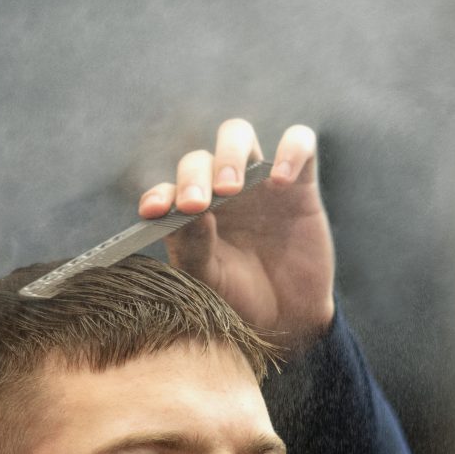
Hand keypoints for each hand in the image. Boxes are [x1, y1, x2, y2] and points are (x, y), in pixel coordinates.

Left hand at [138, 119, 334, 351]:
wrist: (289, 319)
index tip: (153, 212)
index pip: (169, 190)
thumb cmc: (240, 299)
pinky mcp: (300, 183)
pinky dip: (291, 151)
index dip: (159, 195)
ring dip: (229, 153)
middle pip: (201, 157)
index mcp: (193, 214)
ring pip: (238, 134)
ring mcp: (259, 182)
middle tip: (197, 204)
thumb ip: (193, 246)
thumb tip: (188, 210)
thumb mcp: (209, 280)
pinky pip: (300, 143)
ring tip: (231, 188)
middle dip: (195, 175)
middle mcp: (222, 191)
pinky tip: (280, 180)